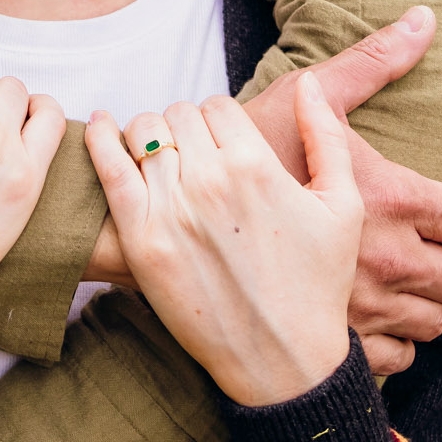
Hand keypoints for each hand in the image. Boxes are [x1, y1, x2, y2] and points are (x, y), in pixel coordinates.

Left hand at [83, 9, 441, 292]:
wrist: (283, 361)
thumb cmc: (318, 285)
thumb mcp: (342, 205)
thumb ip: (326, 135)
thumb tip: (308, 81)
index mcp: (257, 166)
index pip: (218, 106)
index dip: (220, 121)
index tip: (222, 145)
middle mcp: (210, 181)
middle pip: (178, 116)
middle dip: (186, 129)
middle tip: (194, 156)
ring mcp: (171, 211)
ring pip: (143, 132)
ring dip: (150, 136)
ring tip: (160, 157)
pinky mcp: (140, 241)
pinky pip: (108, 169)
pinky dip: (99, 139)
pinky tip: (99, 126)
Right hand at [236, 8, 441, 374]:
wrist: (180, 217)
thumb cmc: (243, 152)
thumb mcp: (304, 97)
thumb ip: (371, 62)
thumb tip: (424, 18)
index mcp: (394, 200)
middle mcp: (390, 259)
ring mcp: (365, 308)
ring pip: (437, 324)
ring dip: (434, 305)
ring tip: (415, 285)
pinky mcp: (337, 342)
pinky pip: (398, 361)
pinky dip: (397, 345)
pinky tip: (381, 319)